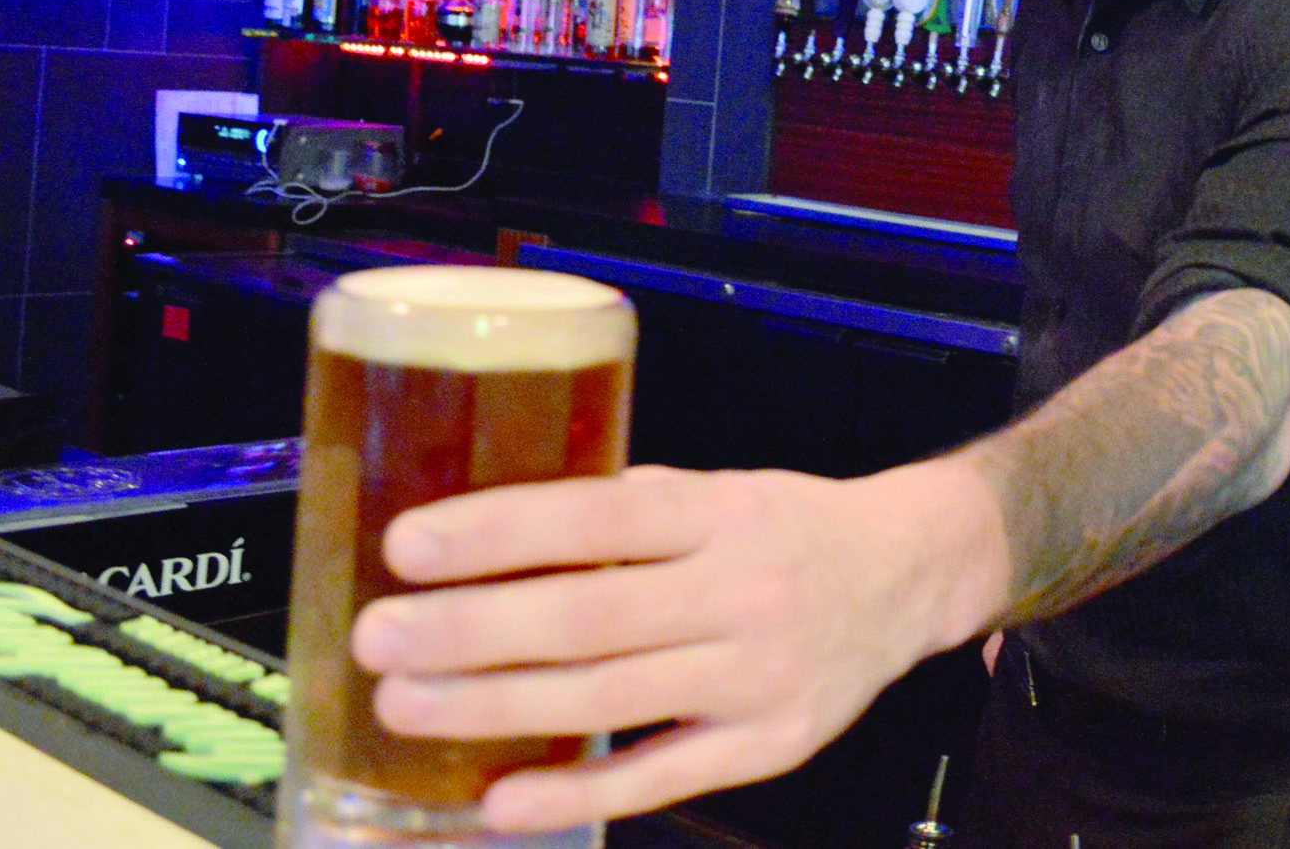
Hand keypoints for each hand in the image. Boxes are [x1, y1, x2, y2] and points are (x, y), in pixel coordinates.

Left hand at [350, 461, 1002, 831]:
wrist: (908, 576)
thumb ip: (623, 508)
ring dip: (495, 706)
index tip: (407, 546)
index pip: (597, 521)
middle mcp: (744, 590)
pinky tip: (499, 799)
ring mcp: (759, 675)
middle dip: (472, 630)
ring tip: (406, 704)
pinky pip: (661, 773)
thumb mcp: (719, 490)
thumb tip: (492, 525)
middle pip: (590, 618)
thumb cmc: (787, 526)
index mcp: (722, 512)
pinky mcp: (771, 743)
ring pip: (610, 698)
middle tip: (380, 636)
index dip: (499, 533)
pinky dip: (577, 790)